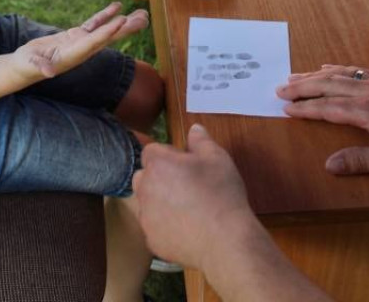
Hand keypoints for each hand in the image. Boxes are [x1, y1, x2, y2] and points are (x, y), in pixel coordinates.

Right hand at [14, 2, 148, 79]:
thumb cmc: (26, 65)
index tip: (122, 21)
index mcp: (74, 55)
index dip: (108, 31)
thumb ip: (40, 67)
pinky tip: (117, 7)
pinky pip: (94, 24)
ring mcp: (81, 43)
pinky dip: (105, 16)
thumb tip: (48, 73)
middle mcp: (82, 50)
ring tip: (140, 14)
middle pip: (107, 38)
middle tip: (144, 19)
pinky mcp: (76, 36)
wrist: (24, 67)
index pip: (94, 42)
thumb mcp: (31, 65)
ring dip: (122, 22)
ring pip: (105, 30)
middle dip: (125, 29)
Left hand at [133, 124, 256, 269]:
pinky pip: (154, 226)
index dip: (168, 155)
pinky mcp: (151, 239)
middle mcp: (145, 188)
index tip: (186, 164)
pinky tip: (187, 227)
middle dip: (159, 177)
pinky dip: (165, 225)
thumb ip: (201, 140)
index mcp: (158, 164)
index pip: (151, 151)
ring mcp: (146, 216)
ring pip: (147, 202)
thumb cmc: (221, 194)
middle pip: (144, 176)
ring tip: (188, 207)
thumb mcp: (217, 158)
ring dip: (160, 200)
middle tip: (186, 184)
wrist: (225, 240)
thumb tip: (194, 128)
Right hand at [277, 65, 368, 174]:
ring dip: (314, 75)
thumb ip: (361, 161)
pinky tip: (329, 68)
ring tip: (295, 76)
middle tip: (280, 89)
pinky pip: (356, 69)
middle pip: (327, 86)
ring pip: (339, 75)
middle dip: (302, 87)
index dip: (305, 109)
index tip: (285, 109)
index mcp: (366, 111)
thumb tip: (329, 164)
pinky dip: (337, 68)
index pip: (327, 109)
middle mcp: (368, 92)